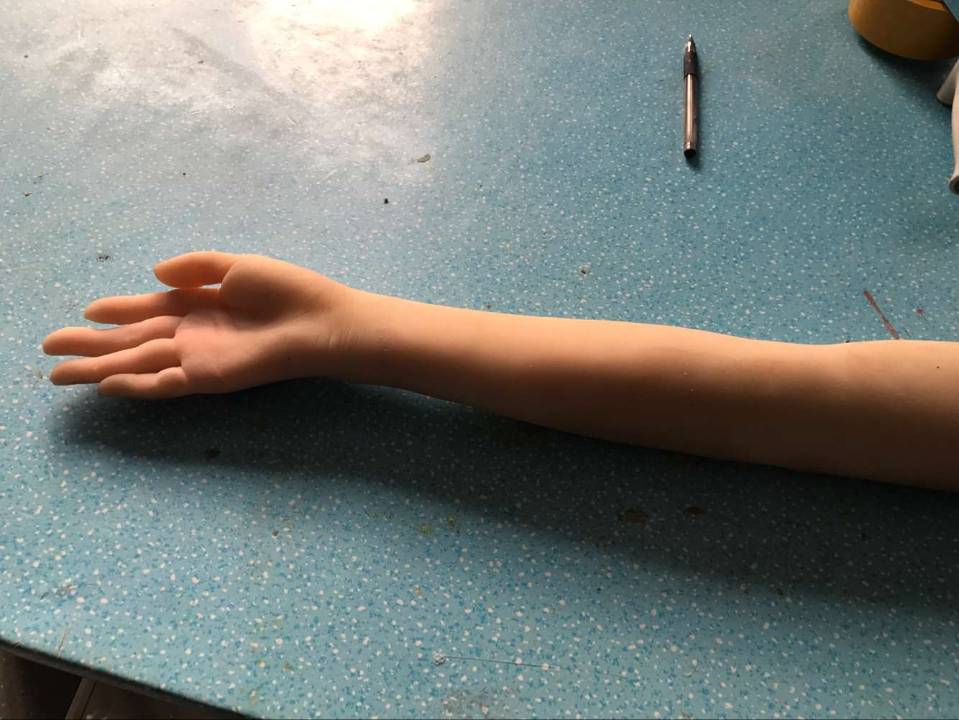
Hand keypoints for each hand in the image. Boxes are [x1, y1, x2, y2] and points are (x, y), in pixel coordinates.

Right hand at [43, 252, 352, 397]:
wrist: (319, 321)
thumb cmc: (286, 291)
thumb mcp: (236, 265)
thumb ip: (195, 266)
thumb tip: (152, 270)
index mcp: (197, 304)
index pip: (147, 309)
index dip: (116, 310)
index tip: (85, 310)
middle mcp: (191, 333)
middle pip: (130, 340)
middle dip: (89, 344)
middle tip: (47, 346)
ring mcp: (196, 357)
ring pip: (135, 364)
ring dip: (96, 368)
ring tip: (56, 373)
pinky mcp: (208, 378)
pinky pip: (163, 384)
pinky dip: (134, 386)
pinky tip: (105, 385)